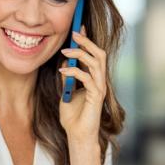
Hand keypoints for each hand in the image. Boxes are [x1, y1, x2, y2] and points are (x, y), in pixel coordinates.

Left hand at [59, 26, 106, 142]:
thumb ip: (67, 79)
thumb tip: (64, 64)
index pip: (94, 55)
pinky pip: (87, 78)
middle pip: (99, 54)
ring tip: (66, 51)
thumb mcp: (66, 93)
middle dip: (87, 42)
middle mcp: (100, 82)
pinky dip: (75, 72)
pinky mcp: (96, 97)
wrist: (77, 135)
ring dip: (80, 54)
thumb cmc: (73, 117)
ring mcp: (100, 89)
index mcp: (94, 79)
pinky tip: (64, 70)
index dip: (87, 41)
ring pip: (96, 63)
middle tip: (74, 34)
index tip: (78, 28)